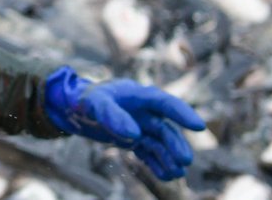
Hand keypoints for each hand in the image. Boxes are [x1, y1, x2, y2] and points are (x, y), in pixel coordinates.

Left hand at [44, 66, 205, 180]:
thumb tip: (134, 135)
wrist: (72, 107)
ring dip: (169, 157)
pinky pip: (149, 152)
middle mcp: (143, 111)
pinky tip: (165, 175)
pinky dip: (157, 163)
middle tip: (185, 161)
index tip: (199, 127)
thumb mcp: (95, 104)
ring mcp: (140, 125)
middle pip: (165, 128)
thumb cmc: (85, 99)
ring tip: (176, 173)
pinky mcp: (133, 138)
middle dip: (176, 144)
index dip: (183, 113)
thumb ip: (113, 116)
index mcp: (139, 95)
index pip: (165, 103)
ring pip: (160, 143)